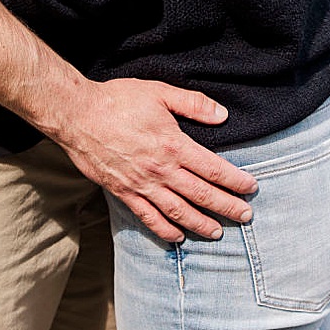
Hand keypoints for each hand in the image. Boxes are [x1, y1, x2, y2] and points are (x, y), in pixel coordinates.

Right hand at [47, 77, 257, 243]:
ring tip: (218, 232)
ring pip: (178, 211)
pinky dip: (164, 231)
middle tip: (246, 215)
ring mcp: (141, 185)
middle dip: (227, 207)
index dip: (235, 181)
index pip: (213, 169)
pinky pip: (148, 217)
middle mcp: (161, 170)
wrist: (78, 115)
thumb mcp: (159, 93)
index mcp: (174, 145)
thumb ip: (193, 104)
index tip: (251, 187)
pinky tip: (177, 237)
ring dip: (200, 224)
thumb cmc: (118, 100)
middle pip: (201, 195)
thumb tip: (222, 115)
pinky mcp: (123, 193)